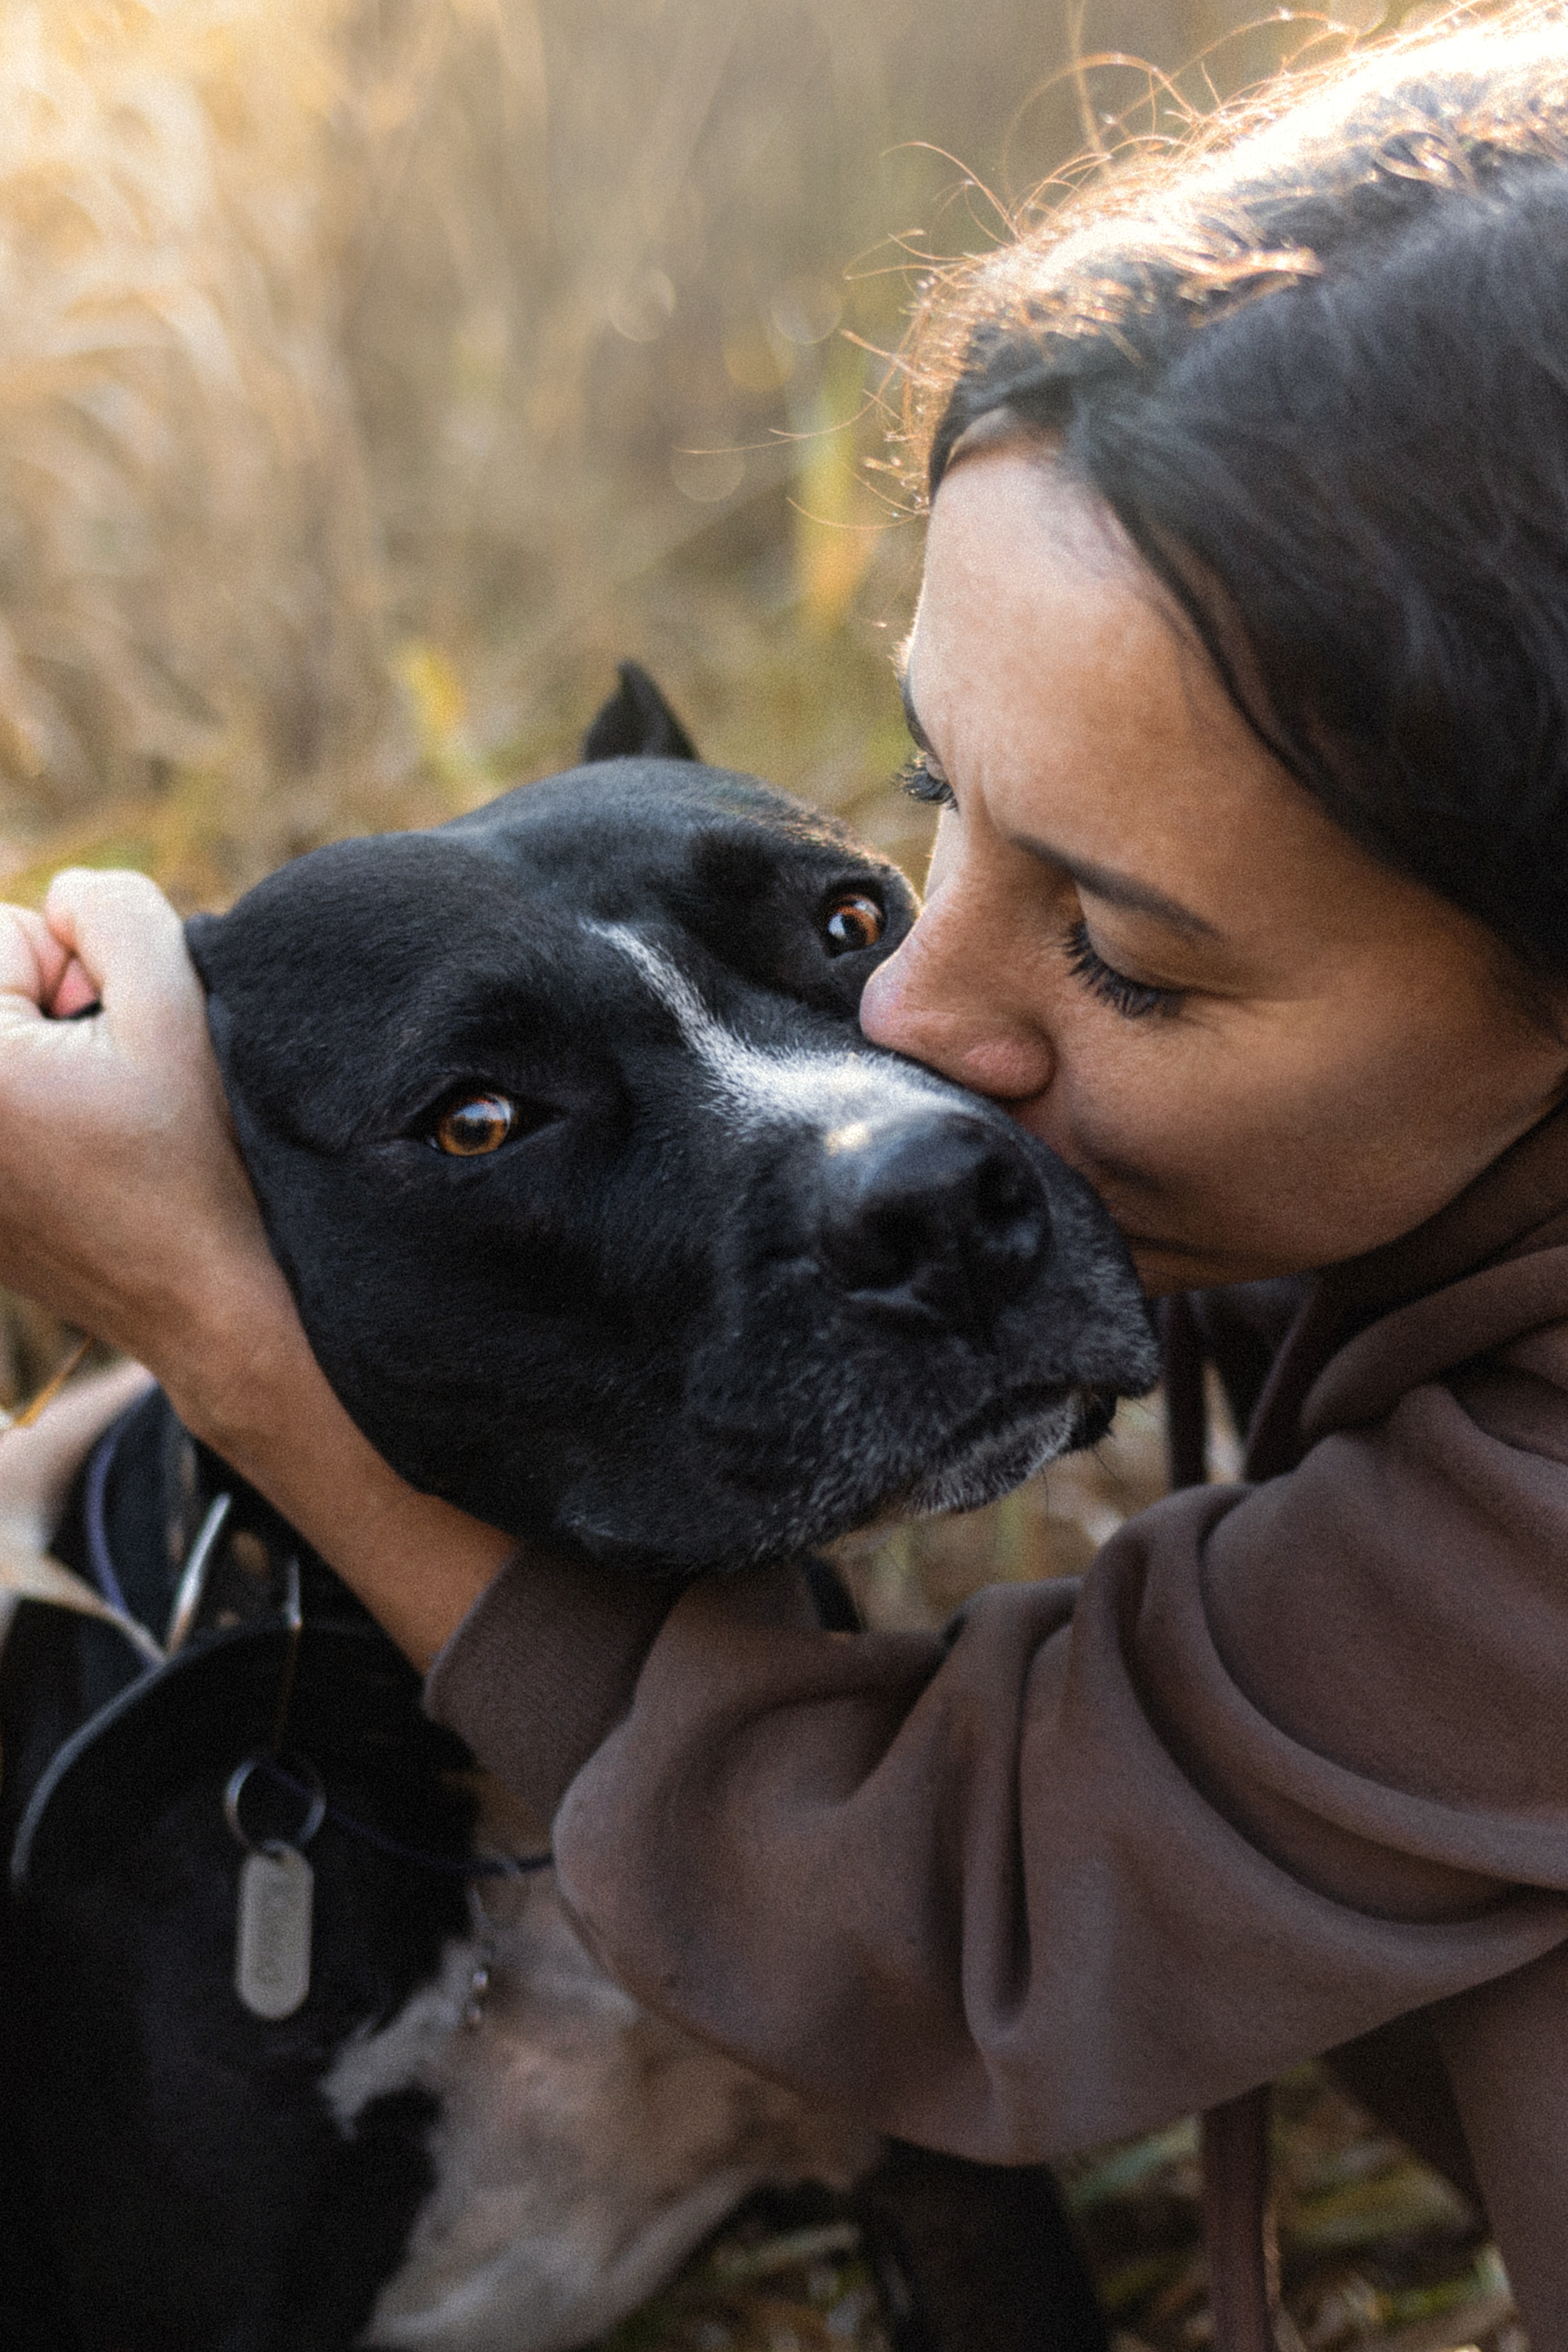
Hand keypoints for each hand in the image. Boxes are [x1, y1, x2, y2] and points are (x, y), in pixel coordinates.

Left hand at [0, 870, 511, 1662]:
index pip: (5, 935)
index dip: (82, 970)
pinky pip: (17, 1112)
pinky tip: (94, 1164)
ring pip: (13, 1053)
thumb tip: (68, 903)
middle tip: (122, 1088)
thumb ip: (115, 911)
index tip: (122, 1046)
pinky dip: (45, 1118)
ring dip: (51, 1064)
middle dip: (56, 1010)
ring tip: (111, 1129)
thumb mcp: (179, 1006)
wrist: (216, 1310)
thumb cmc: (204, 1162)